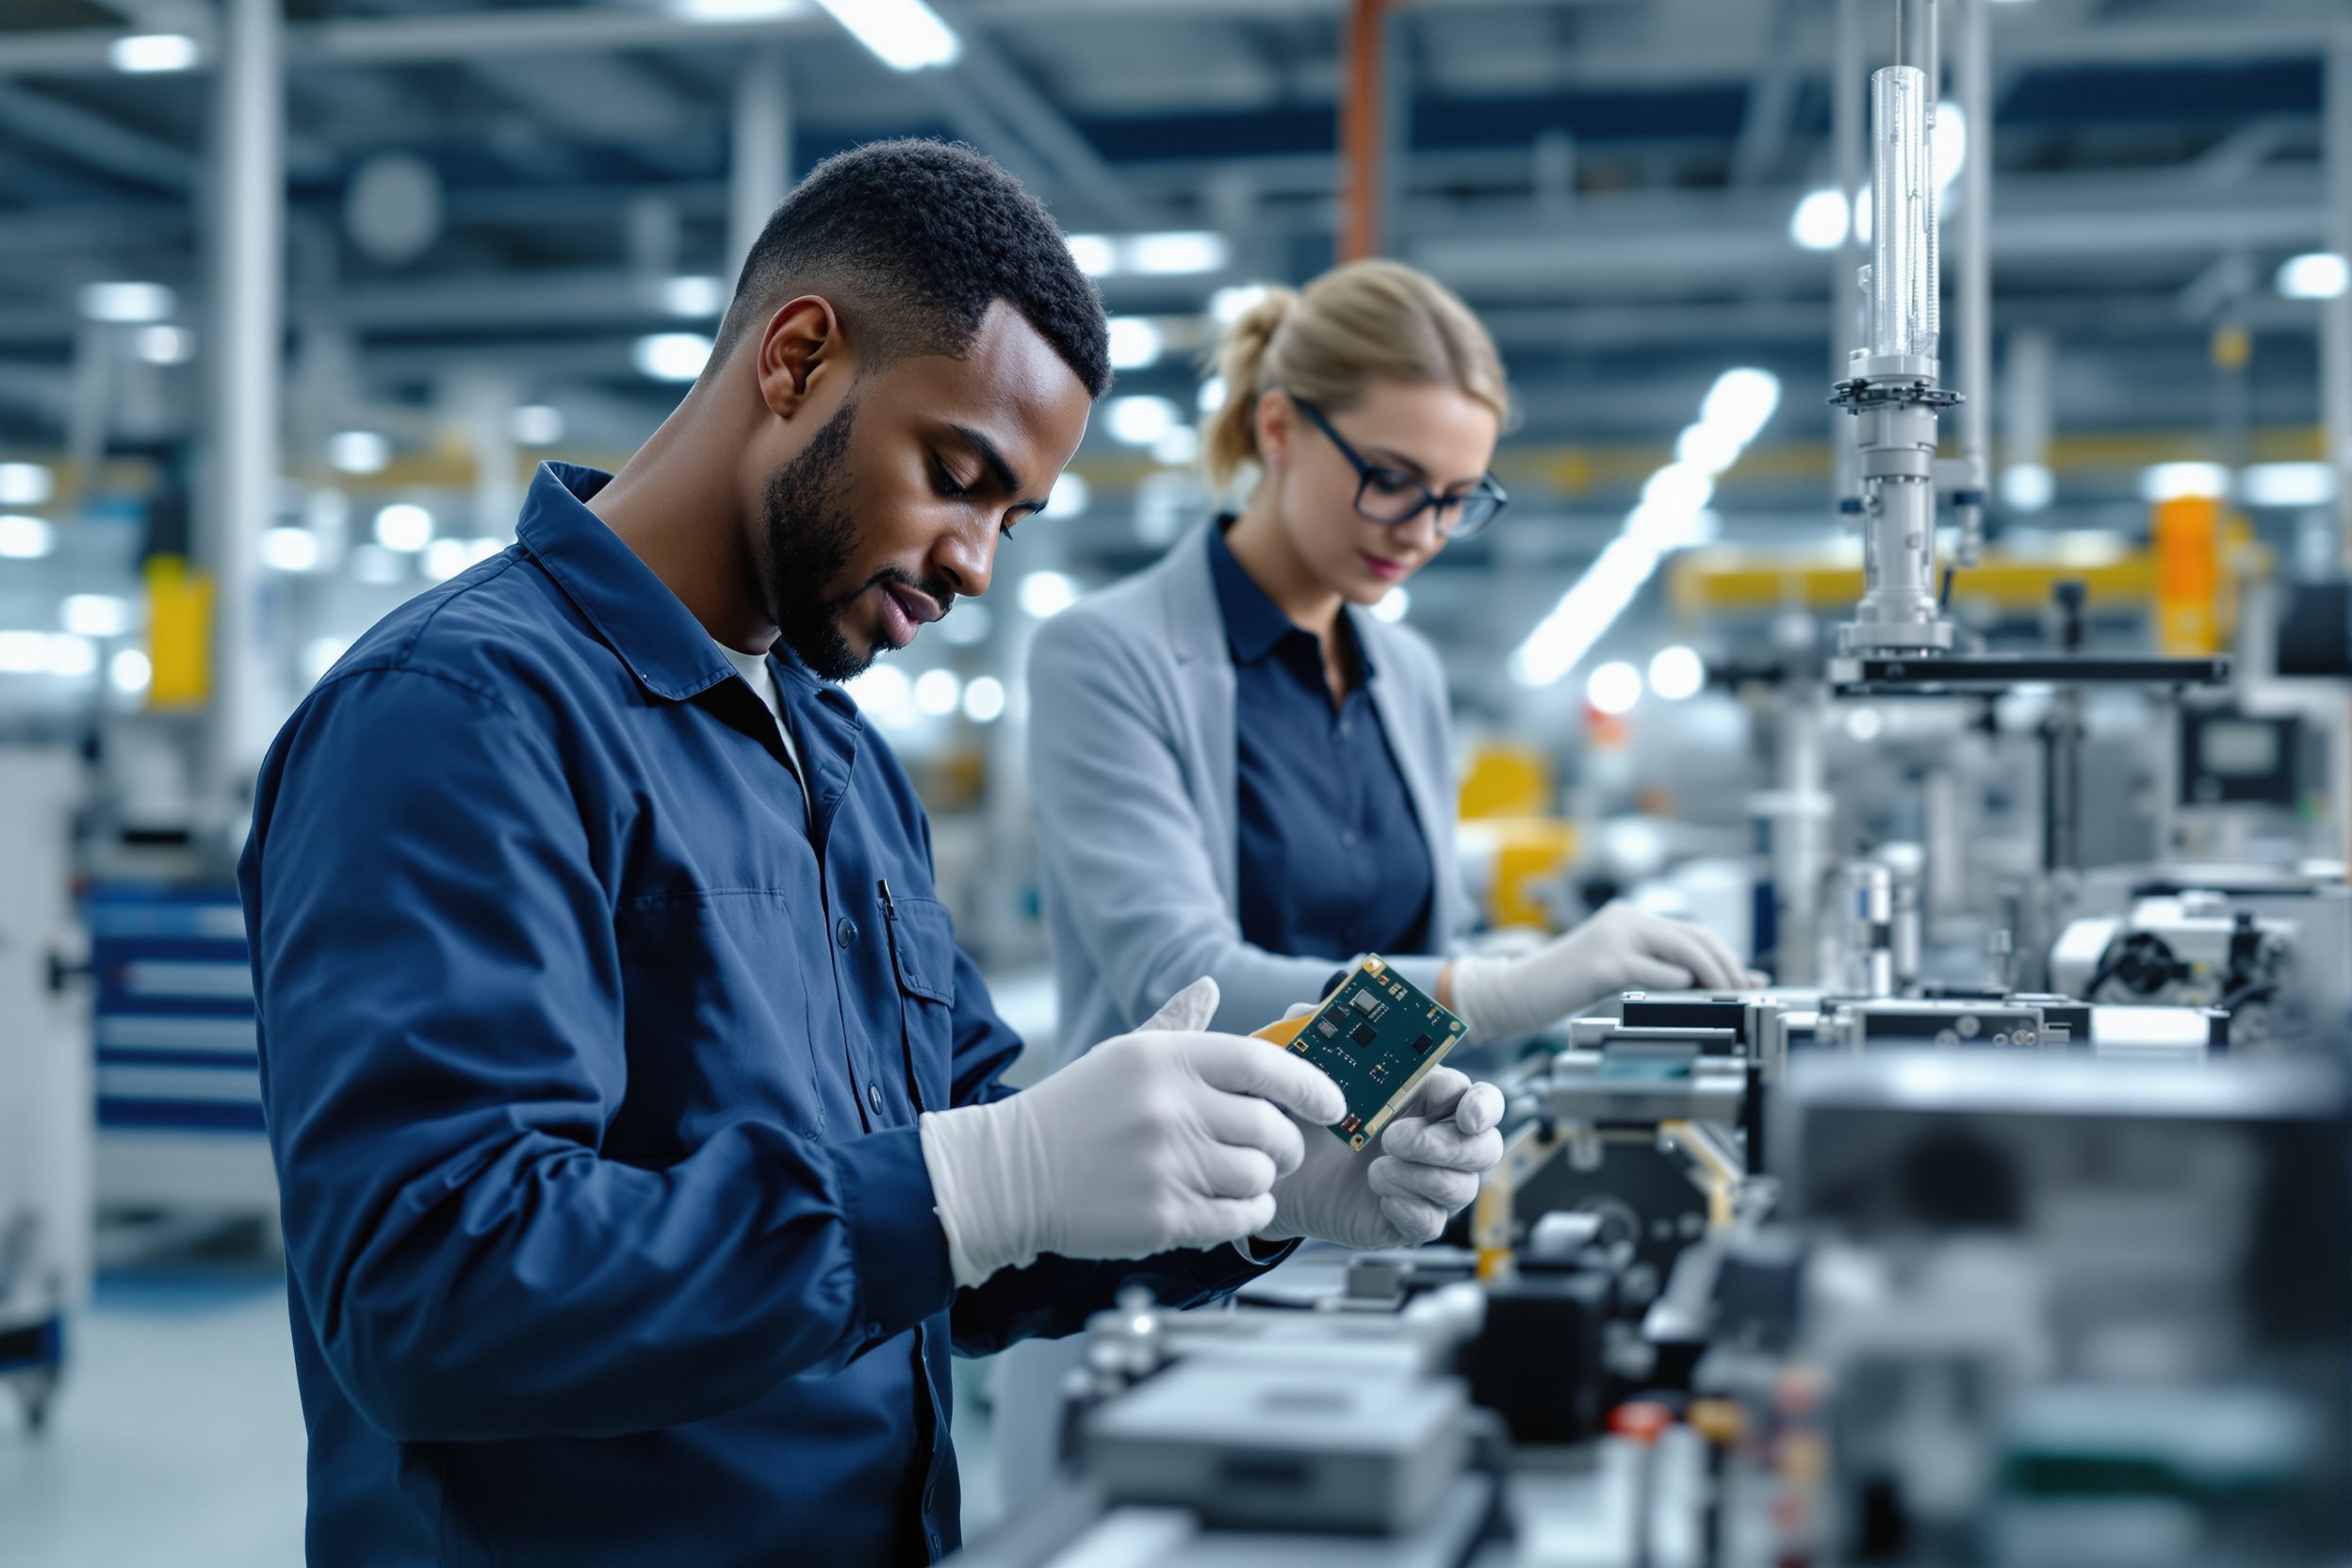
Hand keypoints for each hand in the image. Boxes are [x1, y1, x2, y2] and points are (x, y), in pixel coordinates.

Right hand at [919, 978, 1343, 1285]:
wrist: (1008, 1174)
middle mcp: (1169, 1107)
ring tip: (1243, 1178)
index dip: (1309, 1084)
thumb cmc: (1071, 1113)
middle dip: (1286, 1144)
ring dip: (1264, 1181)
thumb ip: (1175, 1025)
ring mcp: (1166, 1164)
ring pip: (1259, 1176)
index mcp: (1164, 1059)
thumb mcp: (1122, 1056)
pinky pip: (1240, 1218)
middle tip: (1277, 1150)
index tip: (1332, 1103)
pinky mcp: (1161, 1217)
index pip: (1261, 1063)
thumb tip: (1210, 985)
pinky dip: (1251, 1214)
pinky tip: (1235, 1206)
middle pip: (1271, 1128)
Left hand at [1256, 1055, 1504, 1249]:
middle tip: (1395, 1140)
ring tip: (1376, 1170)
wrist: (1281, 1172)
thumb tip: (1314, 1007)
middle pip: (1485, 1148)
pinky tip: (1380, 1195)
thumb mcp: (1306, 1070)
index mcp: (1426, 1098)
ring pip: (1462, 1188)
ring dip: (1421, 1177)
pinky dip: (1410, 1209)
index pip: (1479, 1099)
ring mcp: (1426, 1183)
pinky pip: (1432, 1223)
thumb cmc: (1307, 1115)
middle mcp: (1437, 1141)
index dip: (1483, 1107)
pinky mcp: (1408, 1220)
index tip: (1467, 1114)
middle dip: (1448, 1146)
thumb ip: (1313, 1031)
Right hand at [1445, 901, 1757, 1041]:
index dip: (1726, 955)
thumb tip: (1708, 983)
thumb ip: (1656, 969)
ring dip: (1713, 976)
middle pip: (1695, 938)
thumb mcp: (1615, 971)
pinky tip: (1684, 996)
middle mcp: (1625, 919)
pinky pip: (1654, 971)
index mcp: (1629, 918)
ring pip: (1683, 951)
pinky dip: (1676, 984)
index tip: (1750, 978)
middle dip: (1728, 966)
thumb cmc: (1563, 986)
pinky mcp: (1604, 962)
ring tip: (1726, 997)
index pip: (1693, 932)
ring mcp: (1614, 937)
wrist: (1515, 991)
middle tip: (1746, 992)